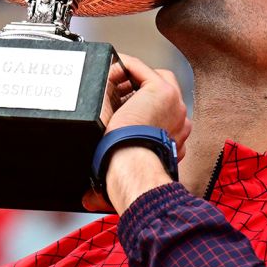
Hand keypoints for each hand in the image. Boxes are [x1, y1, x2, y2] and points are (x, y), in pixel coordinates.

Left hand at [82, 55, 191, 212]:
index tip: (118, 109)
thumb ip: (104, 190)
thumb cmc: (128, 178)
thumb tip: (85, 201)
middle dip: (138, 90)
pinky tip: (107, 70)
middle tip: (114, 93)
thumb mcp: (120, 179)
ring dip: (129, 77)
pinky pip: (140, 68)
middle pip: (162, 93)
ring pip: (153, 78)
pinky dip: (122, 65)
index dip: (139, 109)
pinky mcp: (162, 91)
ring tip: (108, 80)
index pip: (162, 117)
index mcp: (175, 141)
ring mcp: (175, 105)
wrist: (133, 169)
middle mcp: (180, 122)